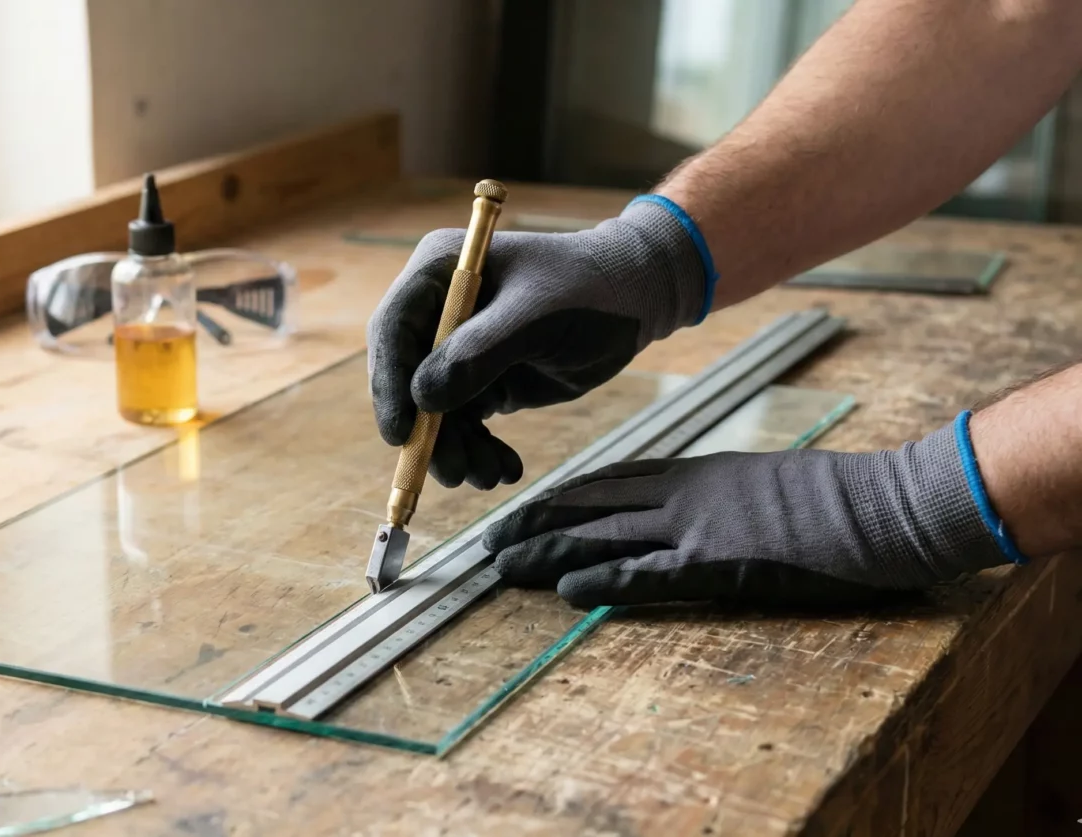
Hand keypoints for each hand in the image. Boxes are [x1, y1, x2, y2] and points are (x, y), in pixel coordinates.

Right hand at [367, 198, 710, 489]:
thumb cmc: (588, 289)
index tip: (401, 435)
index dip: (389, 383)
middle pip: (407, 378)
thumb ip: (478, 354)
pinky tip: (506, 467)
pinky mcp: (481, 378)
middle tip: (452, 473)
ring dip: (456, 449)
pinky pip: (464, 423)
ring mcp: (457, 347)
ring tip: (489, 476)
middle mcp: (438, 309)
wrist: (636, 297)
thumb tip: (422, 398)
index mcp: (439, 271)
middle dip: (427, 431)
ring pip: (434, 410)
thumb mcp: (535, 317)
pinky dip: (480, 449)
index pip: (393, 329)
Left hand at [487, 421, 1012, 606]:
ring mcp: (699, 527)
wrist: (884, 506)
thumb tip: (685, 511)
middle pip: (589, 506)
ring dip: (546, 553)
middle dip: (533, 525)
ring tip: (500, 568)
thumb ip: (715, 496)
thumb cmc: (834, 500)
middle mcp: (684, 494)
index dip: (556, 500)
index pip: (606, 483)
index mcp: (694, 473)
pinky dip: (603, 583)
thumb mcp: (760, 485)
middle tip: (486, 544)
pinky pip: (648, 574)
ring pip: (602, 537)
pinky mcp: (719, 563)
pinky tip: (565, 592)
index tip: (520, 513)